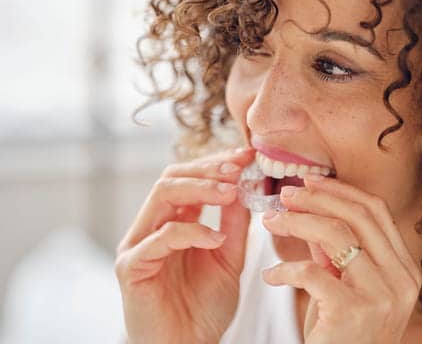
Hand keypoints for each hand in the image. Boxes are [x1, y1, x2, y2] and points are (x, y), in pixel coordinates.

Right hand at [114, 147, 254, 343]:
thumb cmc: (204, 307)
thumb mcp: (229, 256)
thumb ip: (235, 222)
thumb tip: (246, 184)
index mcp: (173, 221)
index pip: (189, 176)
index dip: (217, 163)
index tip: (247, 157)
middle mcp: (152, 226)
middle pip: (172, 176)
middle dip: (208, 168)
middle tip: (239, 168)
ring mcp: (138, 244)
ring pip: (162, 195)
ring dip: (201, 188)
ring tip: (231, 192)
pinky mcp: (131, 267)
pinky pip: (160, 237)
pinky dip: (192, 231)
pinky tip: (216, 239)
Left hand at [261, 174, 421, 343]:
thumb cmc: (343, 338)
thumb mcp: (346, 289)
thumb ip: (336, 253)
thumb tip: (311, 212)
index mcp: (404, 268)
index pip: (376, 211)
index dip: (341, 190)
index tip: (310, 182)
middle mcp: (401, 279)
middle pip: (359, 215)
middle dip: (317, 197)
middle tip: (285, 194)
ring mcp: (382, 295)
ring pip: (336, 235)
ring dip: (297, 223)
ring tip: (270, 223)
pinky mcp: (354, 312)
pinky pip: (313, 274)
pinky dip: (285, 270)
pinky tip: (270, 276)